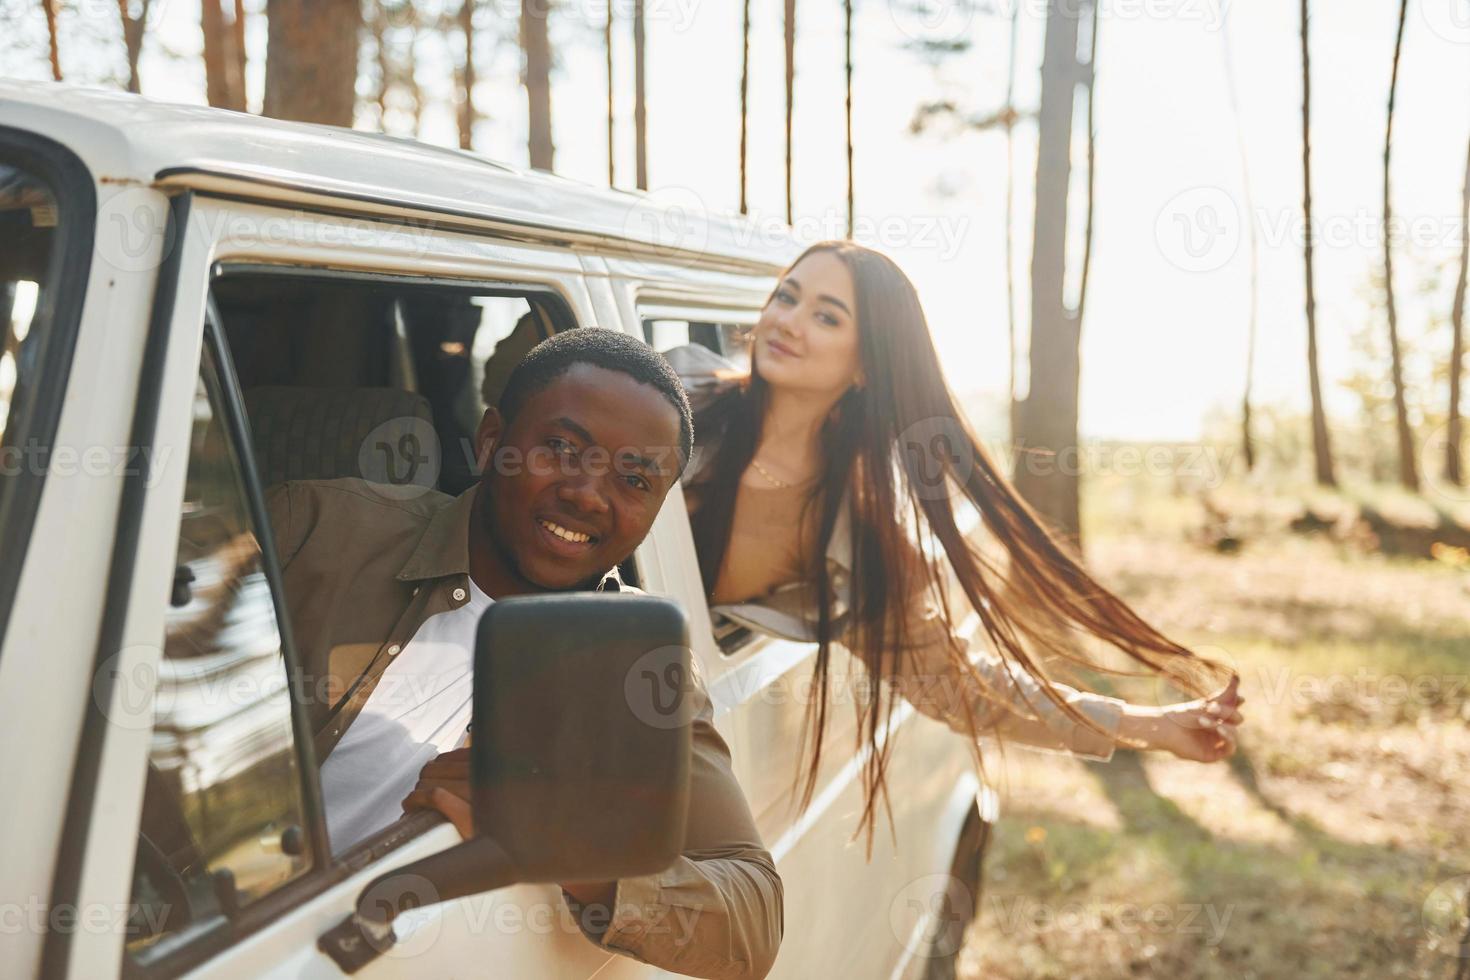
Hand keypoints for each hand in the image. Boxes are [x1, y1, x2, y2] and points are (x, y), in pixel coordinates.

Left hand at [403, 749, 618, 911]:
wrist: (546, 847)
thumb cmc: (531, 822)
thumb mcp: (516, 790)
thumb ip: (500, 776)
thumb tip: (475, 770)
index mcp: (496, 764)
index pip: (452, 757)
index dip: (437, 767)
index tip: (433, 779)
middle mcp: (488, 772)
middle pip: (437, 767)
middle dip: (425, 779)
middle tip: (421, 795)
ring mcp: (479, 791)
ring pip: (432, 780)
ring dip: (418, 790)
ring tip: (415, 802)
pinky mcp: (469, 813)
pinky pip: (434, 796)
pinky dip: (416, 799)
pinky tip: (411, 806)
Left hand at [1121, 675, 1244, 762]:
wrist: (1167, 729)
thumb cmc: (1182, 715)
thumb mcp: (1206, 704)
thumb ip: (1224, 694)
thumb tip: (1237, 676)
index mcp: (1217, 716)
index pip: (1234, 708)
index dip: (1237, 703)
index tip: (1238, 698)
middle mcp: (1219, 729)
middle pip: (1237, 720)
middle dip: (1228, 712)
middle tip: (1210, 707)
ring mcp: (1217, 742)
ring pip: (1234, 734)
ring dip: (1224, 725)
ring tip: (1205, 720)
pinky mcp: (1213, 754)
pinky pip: (1230, 749)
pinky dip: (1228, 738)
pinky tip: (1219, 729)